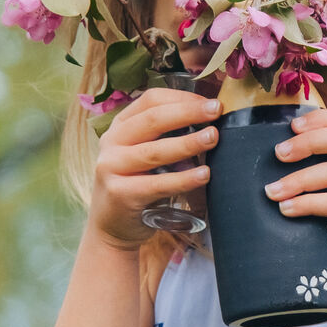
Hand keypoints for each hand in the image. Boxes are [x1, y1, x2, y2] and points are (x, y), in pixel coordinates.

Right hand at [89, 87, 219, 250]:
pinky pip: (157, 184)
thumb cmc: (136, 185)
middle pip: (153, 120)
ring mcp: (111, 167)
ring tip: (213, 138)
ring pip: (155, 151)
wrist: (110, 227)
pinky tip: (204, 174)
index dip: (182, 98)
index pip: (151, 101)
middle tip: (216, 111)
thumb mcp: (143, 154)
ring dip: (188, 143)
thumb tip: (208, 122)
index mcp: (120, 126)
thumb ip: (165, 137)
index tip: (209, 103)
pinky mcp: (120, 194)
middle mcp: (111, 142)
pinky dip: (184, 179)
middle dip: (188, 113)